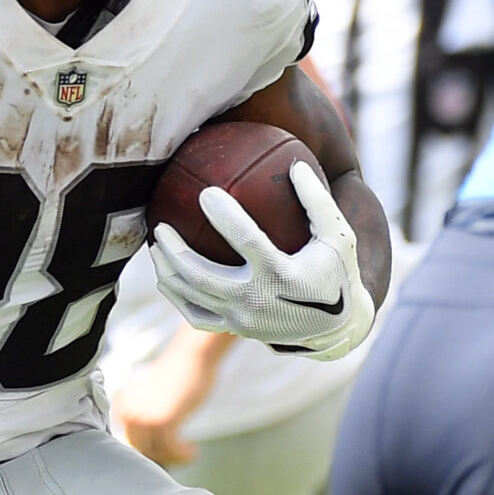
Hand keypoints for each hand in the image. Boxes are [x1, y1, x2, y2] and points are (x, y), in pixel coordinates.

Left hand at [113, 326, 230, 466]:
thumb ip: (145, 415)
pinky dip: (182, 455)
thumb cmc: (178, 374)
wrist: (192, 356)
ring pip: (155, 452)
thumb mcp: (152, 395)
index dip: (147, 449)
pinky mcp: (162, 422)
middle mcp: (128, 412)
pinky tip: (192, 452)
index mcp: (122, 404)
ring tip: (188, 453)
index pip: (128, 438)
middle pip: (140, 449)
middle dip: (161, 455)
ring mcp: (143, 418)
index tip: (164, 452)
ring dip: (174, 457)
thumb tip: (150, 446)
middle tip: (179, 455)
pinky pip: (170, 450)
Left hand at [149, 160, 375, 359]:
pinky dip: (177, 297)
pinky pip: (196, 316)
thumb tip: (298, 163)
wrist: (336, 327)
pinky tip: (165, 277)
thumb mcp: (338, 236)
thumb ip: (317, 201)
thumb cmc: (335, 271)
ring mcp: (243, 320)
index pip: (246, 241)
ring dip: (167, 271)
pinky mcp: (235, 331)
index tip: (206, 192)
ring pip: (192, 296)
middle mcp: (257, 300)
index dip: (225, 216)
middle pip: (202, 275)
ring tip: (155, 246)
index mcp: (281, 274)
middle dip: (175, 250)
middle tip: (160, 225)